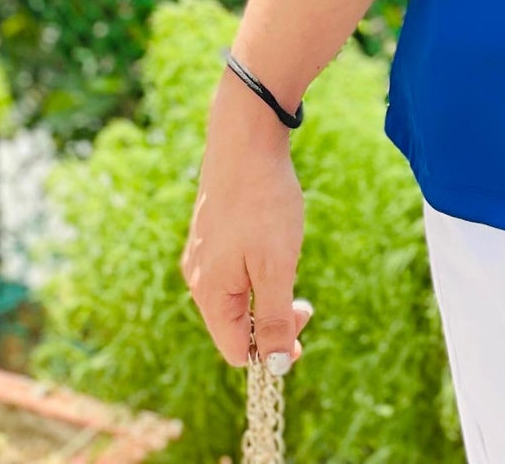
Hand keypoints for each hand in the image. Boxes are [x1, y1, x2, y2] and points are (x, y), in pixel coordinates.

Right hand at [181, 73, 312, 369]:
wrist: (245, 138)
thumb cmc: (262, 203)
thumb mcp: (276, 267)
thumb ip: (273, 317)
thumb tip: (277, 365)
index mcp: (209, 293)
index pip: (237, 350)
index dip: (272, 349)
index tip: (304, 320)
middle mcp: (199, 278)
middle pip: (236, 324)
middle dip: (273, 318)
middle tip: (305, 299)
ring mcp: (204, 252)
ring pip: (238, 294)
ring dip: (269, 290)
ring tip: (289, 256)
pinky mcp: (213, 231)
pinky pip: (236, 268)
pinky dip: (260, 268)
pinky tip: (275, 239)